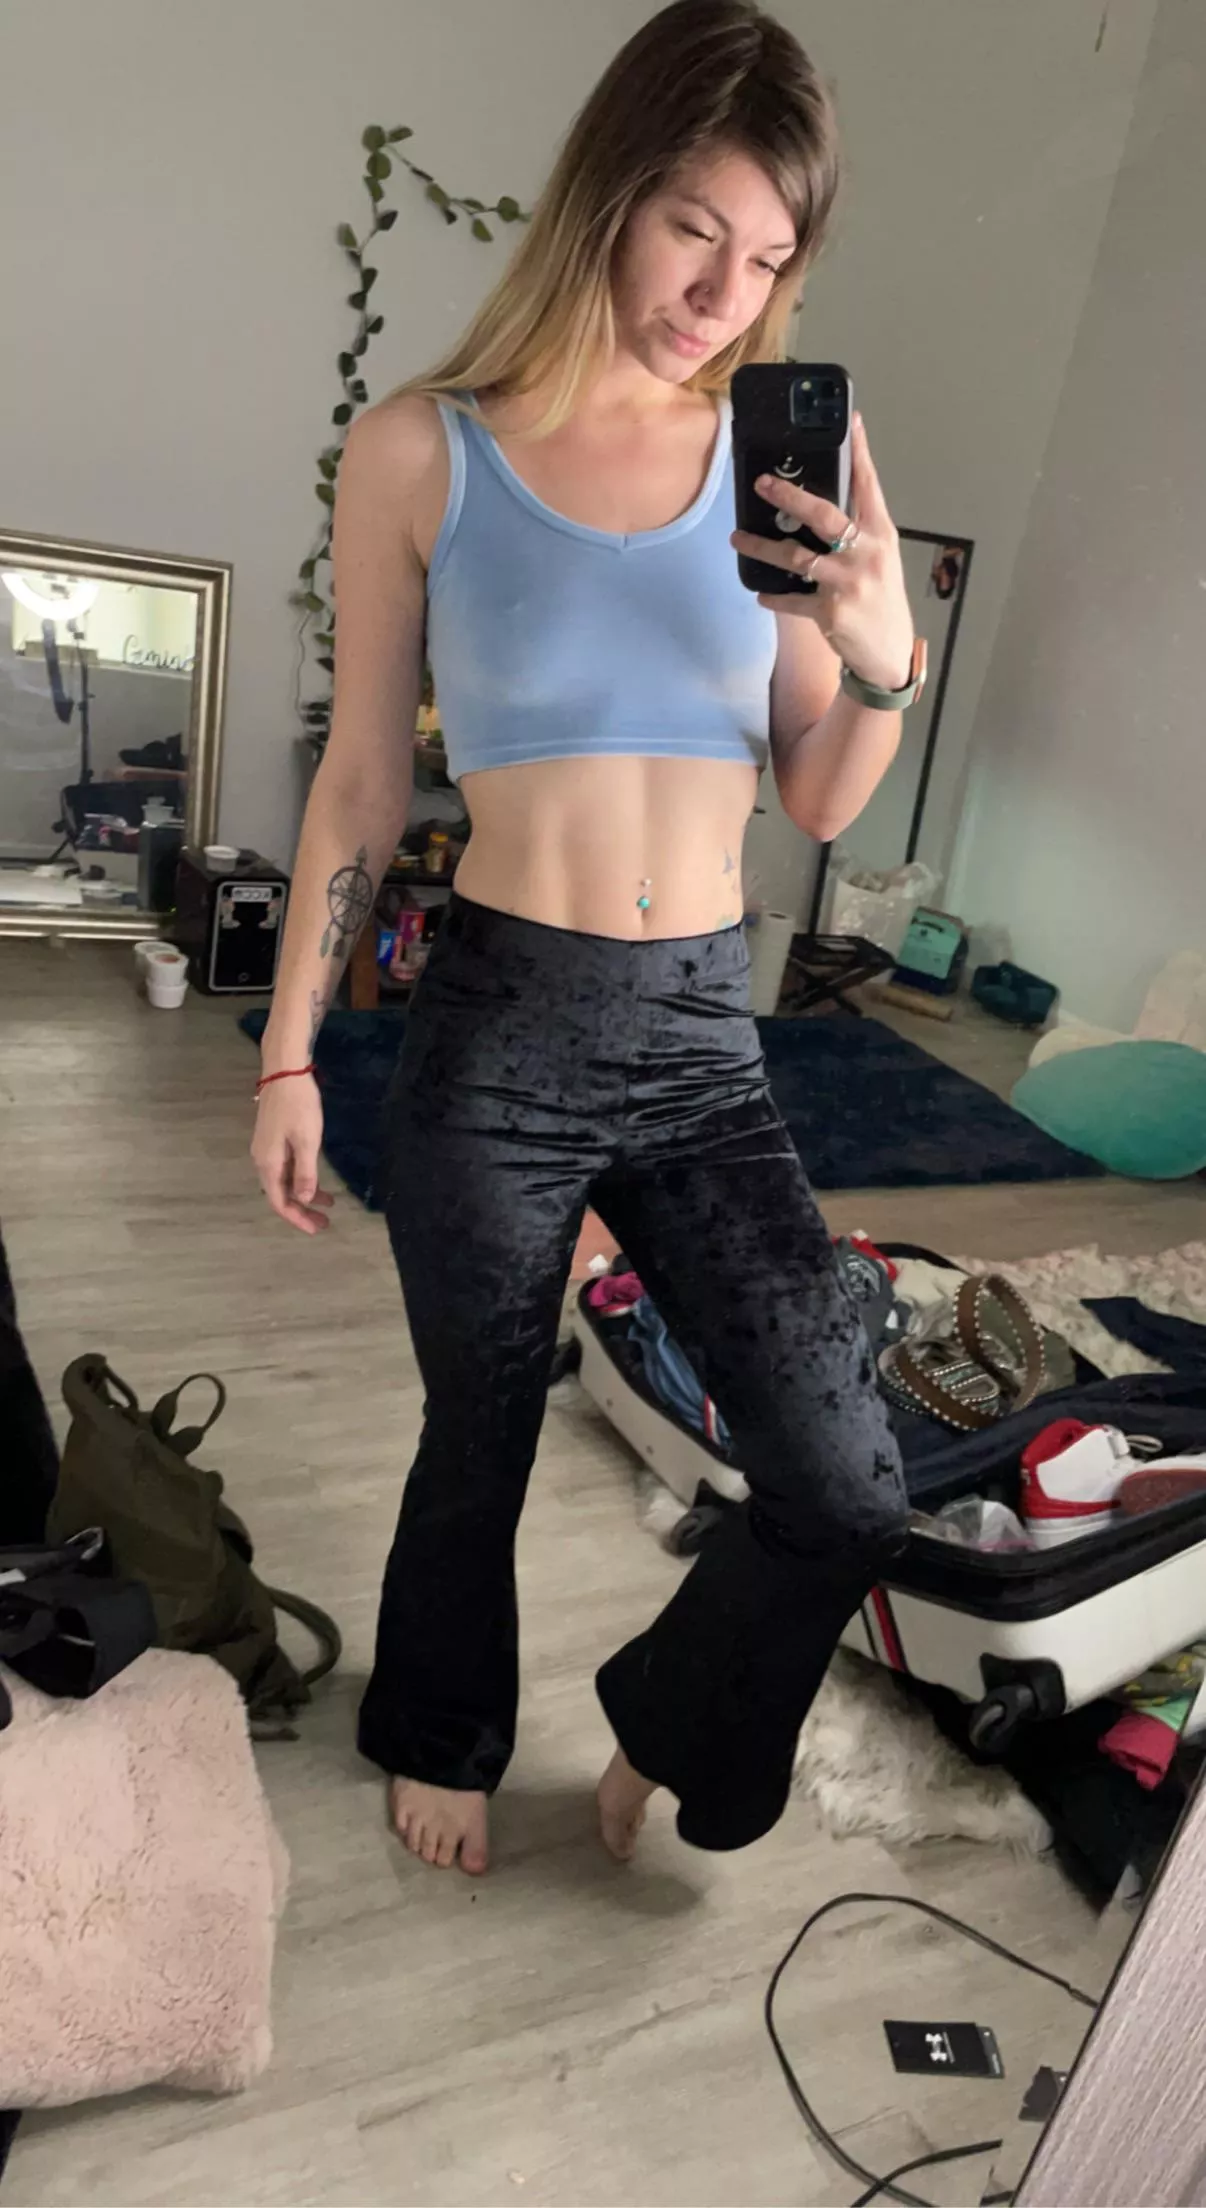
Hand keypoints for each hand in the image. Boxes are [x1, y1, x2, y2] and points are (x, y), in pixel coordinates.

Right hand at [250, 1073, 334, 1234]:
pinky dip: (301, 1178)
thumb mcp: (306, 1140)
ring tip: (329, 1204)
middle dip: (302, 1210)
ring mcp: (267, 1149)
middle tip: (324, 1223)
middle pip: (280, 1194)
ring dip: (304, 1194)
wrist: (284, 1071)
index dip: (297, 1218)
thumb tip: (303, 1199)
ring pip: (284, 1181)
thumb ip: (305, 1172)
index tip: (316, 1229)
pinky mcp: (273, 1139)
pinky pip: (286, 1168)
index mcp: (268, 1163)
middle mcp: (263, 1160)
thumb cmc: (298, 1105)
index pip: (279, 1202)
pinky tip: (316, 1180)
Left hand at [731, 414, 914, 691]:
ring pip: (796, 557)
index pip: (869, 486)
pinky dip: (773, 597)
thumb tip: (817, 504)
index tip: (850, 421)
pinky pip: (792, 599)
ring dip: (761, 547)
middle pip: (824, 516)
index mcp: (880, 535)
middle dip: (790, 497)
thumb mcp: (878, 558)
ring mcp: (848, 584)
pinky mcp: (830, 612)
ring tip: (737, 539)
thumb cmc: (880, 599)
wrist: (888, 653)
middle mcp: (866, 554)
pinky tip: (761, 593)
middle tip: (762, 483)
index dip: (859, 452)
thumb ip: (856, 531)